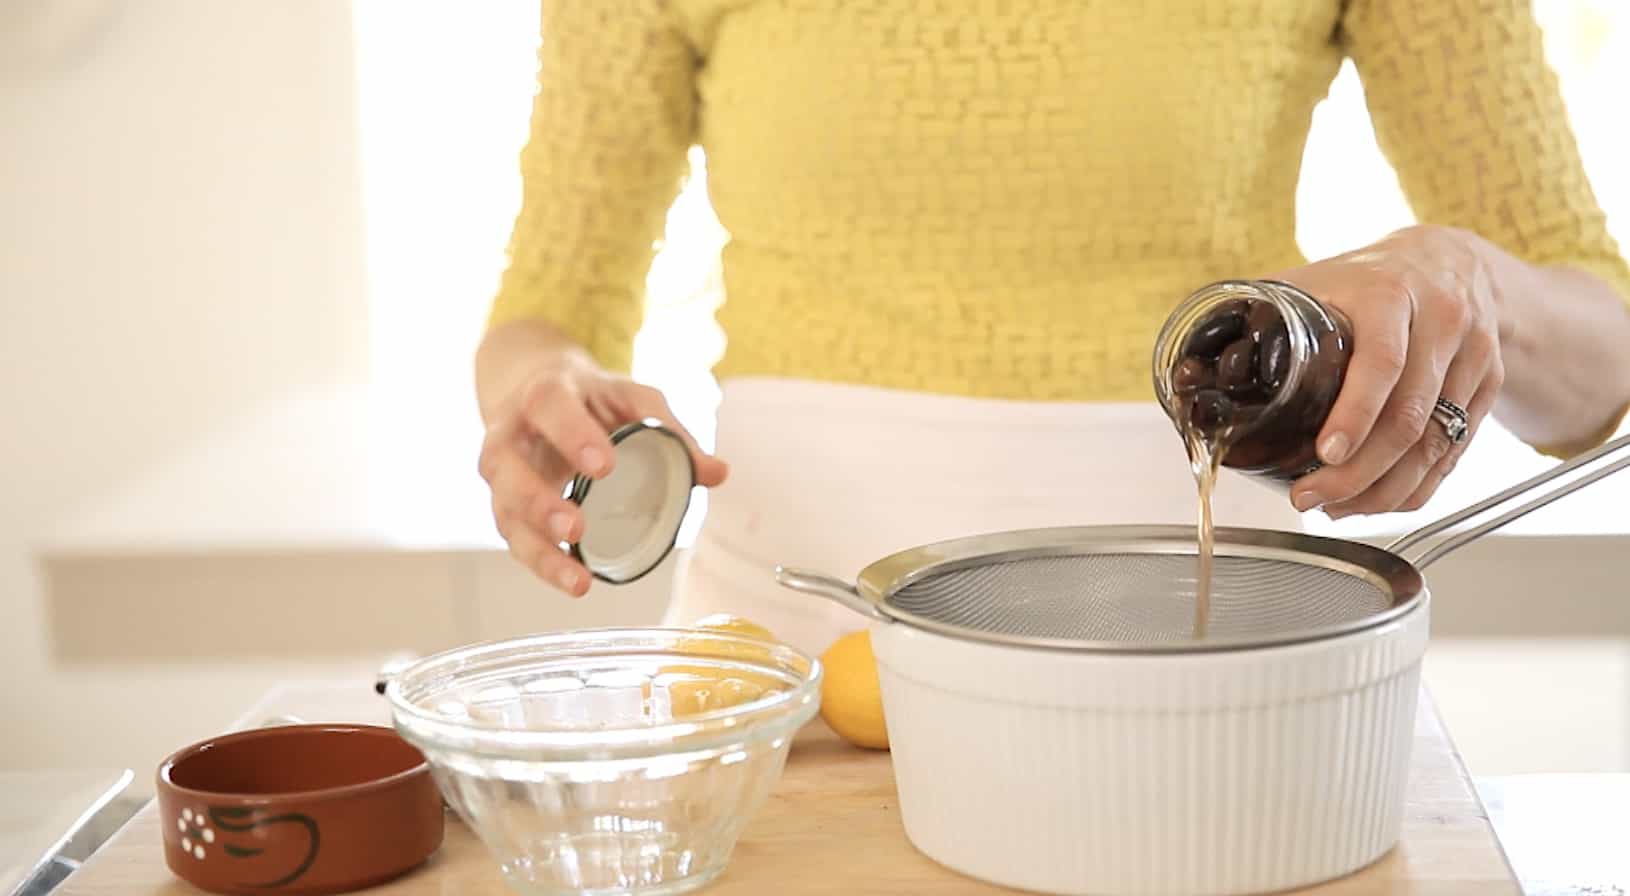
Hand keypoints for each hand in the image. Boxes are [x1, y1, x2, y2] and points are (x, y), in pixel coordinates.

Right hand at [476, 320, 727, 594]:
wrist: (535, 393)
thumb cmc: (589, 397)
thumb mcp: (631, 398)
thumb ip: (670, 429)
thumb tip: (717, 472)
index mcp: (544, 393)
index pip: (549, 408)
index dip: (572, 435)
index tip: (605, 465)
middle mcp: (510, 433)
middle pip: (507, 467)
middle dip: (538, 501)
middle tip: (576, 528)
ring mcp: (502, 474)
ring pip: (506, 513)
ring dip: (539, 549)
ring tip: (577, 578)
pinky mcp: (506, 505)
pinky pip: (515, 539)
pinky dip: (542, 564)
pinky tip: (573, 580)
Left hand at [1272, 226, 1507, 517]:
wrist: (1450, 261)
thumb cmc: (1366, 277)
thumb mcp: (1315, 281)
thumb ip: (1258, 316)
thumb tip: (1191, 365)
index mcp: (1393, 294)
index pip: (1382, 362)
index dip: (1355, 414)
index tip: (1324, 454)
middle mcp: (1443, 324)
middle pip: (1410, 417)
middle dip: (1358, 472)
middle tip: (1309, 497)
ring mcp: (1473, 358)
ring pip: (1436, 444)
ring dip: (1383, 490)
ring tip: (1334, 508)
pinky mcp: (1488, 388)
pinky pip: (1455, 452)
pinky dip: (1416, 487)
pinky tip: (1376, 502)